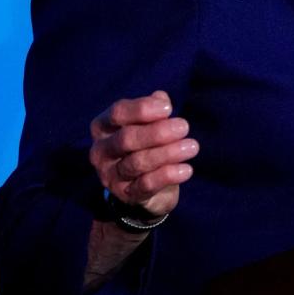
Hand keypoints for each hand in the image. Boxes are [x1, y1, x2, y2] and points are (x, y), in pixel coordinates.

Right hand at [89, 90, 198, 217]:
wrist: (145, 185)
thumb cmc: (146, 143)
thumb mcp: (149, 123)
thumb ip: (154, 109)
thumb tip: (161, 99)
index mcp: (103, 127)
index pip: (118, 113)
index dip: (143, 109)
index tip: (168, 108)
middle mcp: (101, 151)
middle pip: (127, 138)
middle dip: (157, 132)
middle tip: (184, 127)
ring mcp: (110, 175)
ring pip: (137, 162)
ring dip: (168, 153)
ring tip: (192, 147)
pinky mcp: (126, 195)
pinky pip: (146, 185)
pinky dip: (168, 176)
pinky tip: (186, 169)